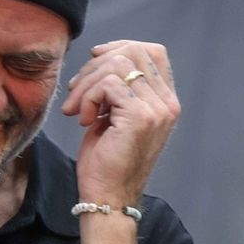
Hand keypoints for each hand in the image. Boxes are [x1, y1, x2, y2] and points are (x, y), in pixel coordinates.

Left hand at [61, 39, 179, 205]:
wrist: (107, 196)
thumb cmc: (106, 159)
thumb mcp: (115, 115)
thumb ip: (118, 87)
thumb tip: (101, 55)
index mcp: (165, 101)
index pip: (151, 52)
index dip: (119, 47)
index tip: (93, 59)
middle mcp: (167, 103)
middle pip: (133, 52)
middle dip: (95, 65)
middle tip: (76, 91)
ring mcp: (157, 109)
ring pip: (118, 65)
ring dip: (87, 83)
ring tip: (77, 109)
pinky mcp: (140, 117)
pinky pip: (108, 84)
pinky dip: (88, 97)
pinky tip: (84, 119)